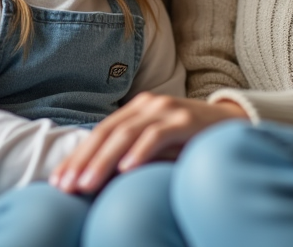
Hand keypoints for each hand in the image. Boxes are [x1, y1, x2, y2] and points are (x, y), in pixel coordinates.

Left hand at [50, 93, 247, 193]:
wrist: (235, 125)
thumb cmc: (190, 141)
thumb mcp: (157, 147)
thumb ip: (131, 155)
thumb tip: (95, 179)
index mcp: (136, 109)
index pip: (99, 133)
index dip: (77, 156)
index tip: (58, 182)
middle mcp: (147, 104)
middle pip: (107, 133)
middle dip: (83, 161)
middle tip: (66, 187)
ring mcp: (167, 109)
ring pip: (126, 134)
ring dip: (104, 161)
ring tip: (87, 184)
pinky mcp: (186, 120)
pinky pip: (157, 135)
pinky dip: (140, 152)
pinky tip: (126, 169)